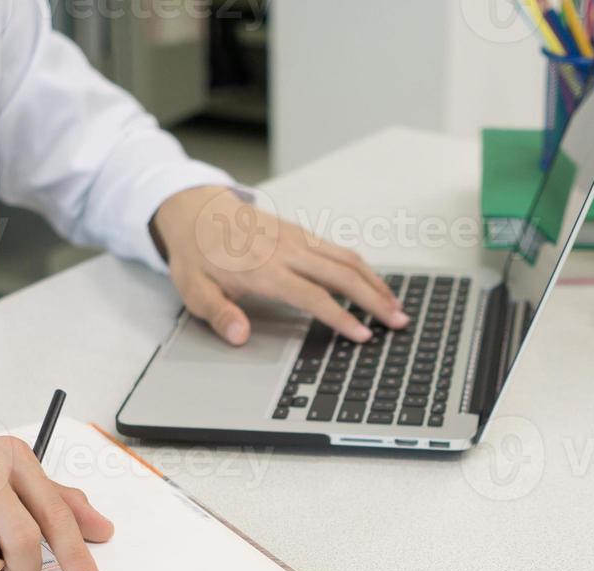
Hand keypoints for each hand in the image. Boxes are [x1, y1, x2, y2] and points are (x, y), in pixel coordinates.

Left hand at [150, 185, 410, 345]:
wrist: (194, 210)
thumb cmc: (197, 255)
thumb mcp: (195, 291)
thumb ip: (219, 314)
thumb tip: (239, 335)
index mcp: (265, 270)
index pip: (313, 297)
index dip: (341, 318)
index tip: (363, 335)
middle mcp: (287, 252)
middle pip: (343, 276)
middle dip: (375, 300)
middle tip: (398, 322)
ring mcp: (297, 239)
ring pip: (347, 259)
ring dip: (376, 283)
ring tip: (396, 305)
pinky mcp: (300, 233)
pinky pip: (338, 249)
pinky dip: (362, 268)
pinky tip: (372, 282)